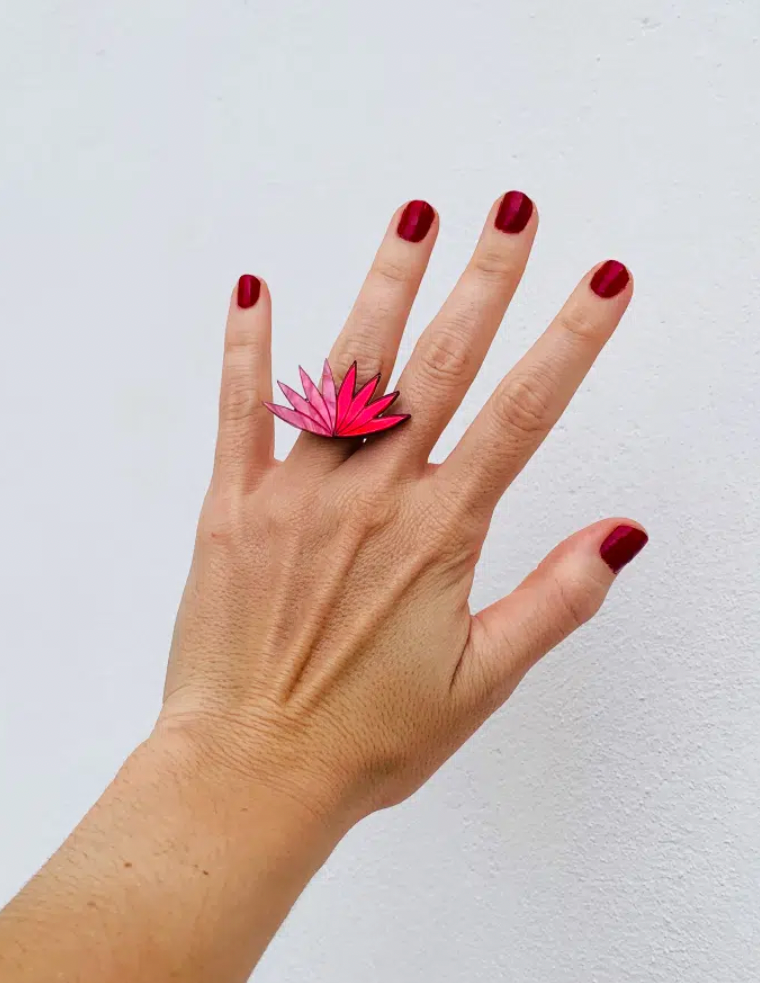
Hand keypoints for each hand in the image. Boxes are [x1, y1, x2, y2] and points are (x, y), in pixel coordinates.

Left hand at [159, 193, 646, 823]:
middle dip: (485, 280)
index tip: (603, 281)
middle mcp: (371, 497)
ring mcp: (295, 494)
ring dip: (386, 286)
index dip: (570, 341)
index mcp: (438, 534)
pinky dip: (247, 350)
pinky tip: (255, 290)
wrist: (251, 772)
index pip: (522, 414)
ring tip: (416, 215)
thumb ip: (555, 600)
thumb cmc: (365, 740)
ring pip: (349, 370)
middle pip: (442, 367)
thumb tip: (620, 534)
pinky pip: (239, 412)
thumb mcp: (482, 682)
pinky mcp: (231, 506)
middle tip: (514, 210)